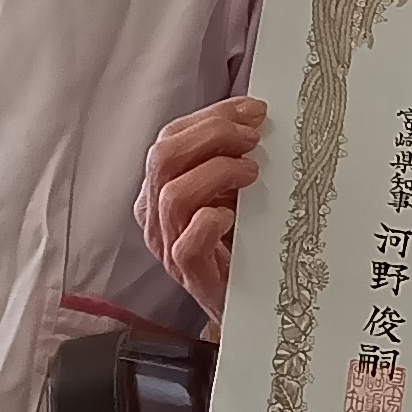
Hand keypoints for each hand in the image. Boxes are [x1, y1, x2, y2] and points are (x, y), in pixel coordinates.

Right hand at [138, 95, 266, 328]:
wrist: (246, 301)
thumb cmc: (239, 240)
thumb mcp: (231, 191)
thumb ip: (231, 157)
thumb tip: (256, 116)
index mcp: (160, 188)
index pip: (170, 137)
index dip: (211, 116)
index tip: (252, 109)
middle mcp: (155, 215)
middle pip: (163, 158)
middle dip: (212, 135)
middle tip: (253, 137)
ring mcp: (168, 246)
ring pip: (172, 195)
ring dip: (217, 172)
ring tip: (252, 172)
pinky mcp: (189, 274)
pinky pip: (187, 243)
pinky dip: (211, 221)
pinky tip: (234, 214)